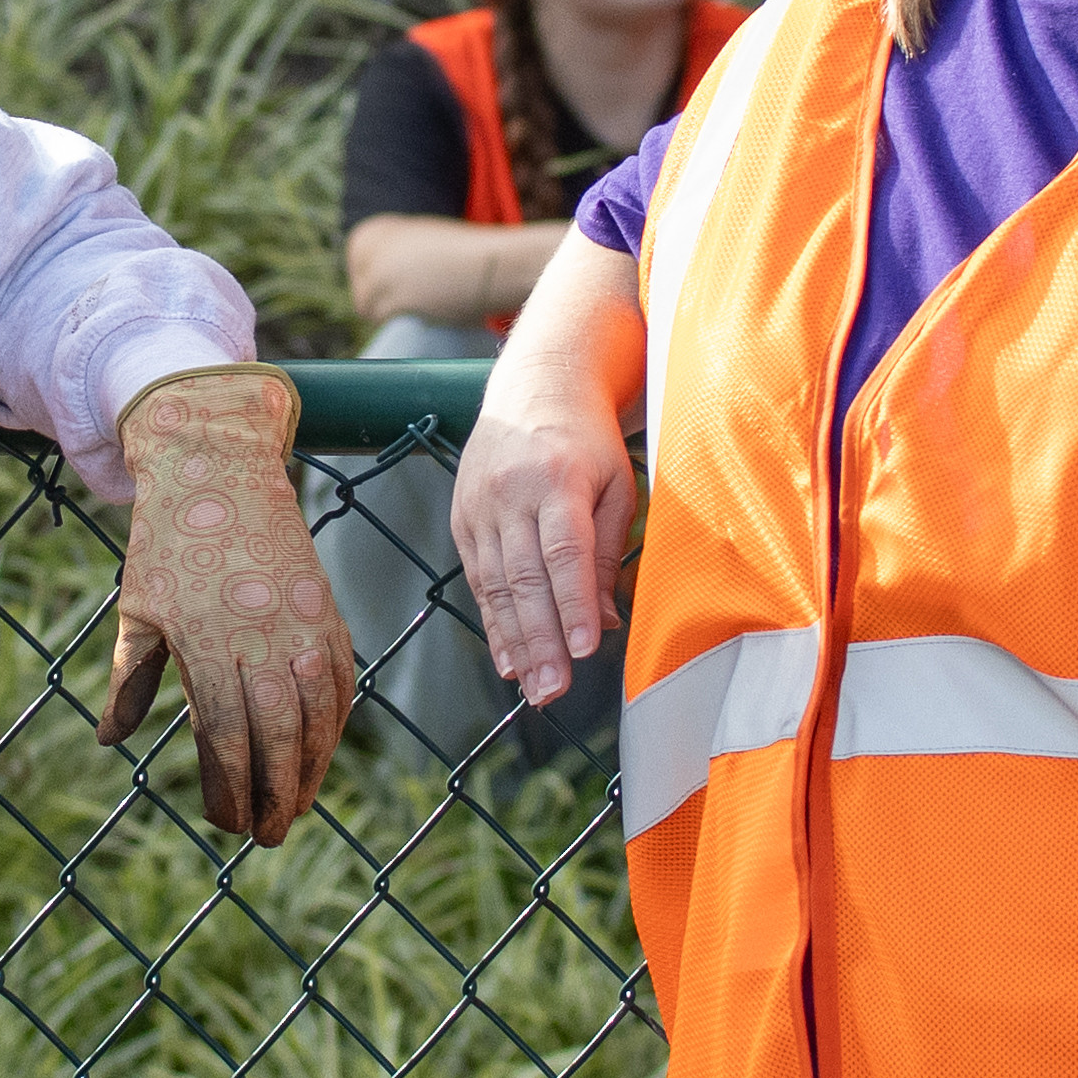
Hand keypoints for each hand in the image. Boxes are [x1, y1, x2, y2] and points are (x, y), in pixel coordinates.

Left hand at [99, 365, 346, 838]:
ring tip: (298, 806)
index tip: (226, 821)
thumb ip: (127, 680)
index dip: (230, 787)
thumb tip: (111, 740)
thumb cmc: (167, 543)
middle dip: (276, 794)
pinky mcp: (327, 610)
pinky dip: (337, 722)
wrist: (219, 467)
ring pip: (319, 715)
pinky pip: (341, 680)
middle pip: (279, 736)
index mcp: (204, 641)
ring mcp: (301, 623)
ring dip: (313, 769)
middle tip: (267, 835)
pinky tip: (323, 750)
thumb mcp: (136, 610)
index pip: (226, 735)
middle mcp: (260, 636)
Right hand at [450, 393, 633, 708]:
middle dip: (541, 640)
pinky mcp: (463, 518)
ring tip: (533, 687)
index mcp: (558, 479)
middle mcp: (512, 494)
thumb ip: (608, 551)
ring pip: (496, 585)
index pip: (565, 553)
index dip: (574, 605)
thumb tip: (606, 621)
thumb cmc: (587, 440)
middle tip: (555, 690)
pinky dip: (493, 622)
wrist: (534, 387)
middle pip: (525, 578)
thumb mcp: (615, 485)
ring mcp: (480, 507)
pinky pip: (478, 579)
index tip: (585, 650)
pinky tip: (508, 659)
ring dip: (515, 642)